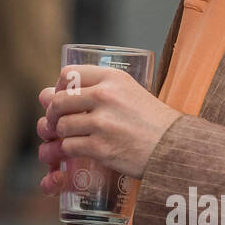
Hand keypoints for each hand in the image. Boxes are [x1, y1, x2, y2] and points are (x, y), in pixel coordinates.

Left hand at [35, 65, 181, 195]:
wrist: (176, 147)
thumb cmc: (153, 121)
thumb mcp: (130, 92)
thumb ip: (97, 89)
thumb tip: (47, 93)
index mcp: (113, 78)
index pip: (69, 73)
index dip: (59, 86)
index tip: (60, 96)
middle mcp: (105, 96)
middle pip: (60, 100)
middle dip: (53, 113)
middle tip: (55, 121)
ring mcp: (102, 123)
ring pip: (62, 125)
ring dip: (61, 134)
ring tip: (70, 137)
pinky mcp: (101, 148)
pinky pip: (70, 146)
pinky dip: (70, 150)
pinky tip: (79, 150)